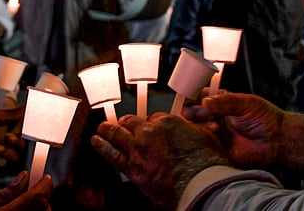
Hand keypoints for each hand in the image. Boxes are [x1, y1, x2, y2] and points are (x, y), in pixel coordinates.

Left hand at [0, 106, 26, 170]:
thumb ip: (11, 114)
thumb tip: (27, 105)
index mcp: (0, 126)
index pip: (21, 128)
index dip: (28, 128)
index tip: (33, 125)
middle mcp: (1, 140)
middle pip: (23, 142)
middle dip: (21, 139)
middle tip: (11, 136)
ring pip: (20, 154)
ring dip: (16, 148)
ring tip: (5, 142)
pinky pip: (11, 165)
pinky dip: (9, 157)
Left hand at [91, 113, 228, 209]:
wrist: (200, 186)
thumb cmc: (207, 164)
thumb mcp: (206, 137)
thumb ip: (193, 130)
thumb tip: (193, 128)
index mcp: (168, 122)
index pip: (154, 116)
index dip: (153, 122)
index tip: (153, 127)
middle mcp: (150, 132)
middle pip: (132, 121)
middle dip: (128, 122)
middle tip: (124, 123)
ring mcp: (138, 149)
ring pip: (117, 134)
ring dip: (108, 129)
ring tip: (103, 128)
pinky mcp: (132, 168)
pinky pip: (112, 154)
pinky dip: (102, 146)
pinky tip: (96, 140)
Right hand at [183, 93, 303, 171]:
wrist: (278, 141)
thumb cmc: (264, 118)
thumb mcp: (245, 103)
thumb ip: (225, 102)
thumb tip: (204, 102)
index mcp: (219, 105)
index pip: (199, 98)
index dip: (190, 96)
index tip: (185, 95)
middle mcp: (214, 119)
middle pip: (192, 114)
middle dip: (190, 111)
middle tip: (193, 111)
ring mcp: (215, 135)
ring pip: (195, 129)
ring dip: (197, 124)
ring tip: (210, 122)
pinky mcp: (218, 150)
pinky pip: (203, 145)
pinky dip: (204, 138)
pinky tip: (213, 131)